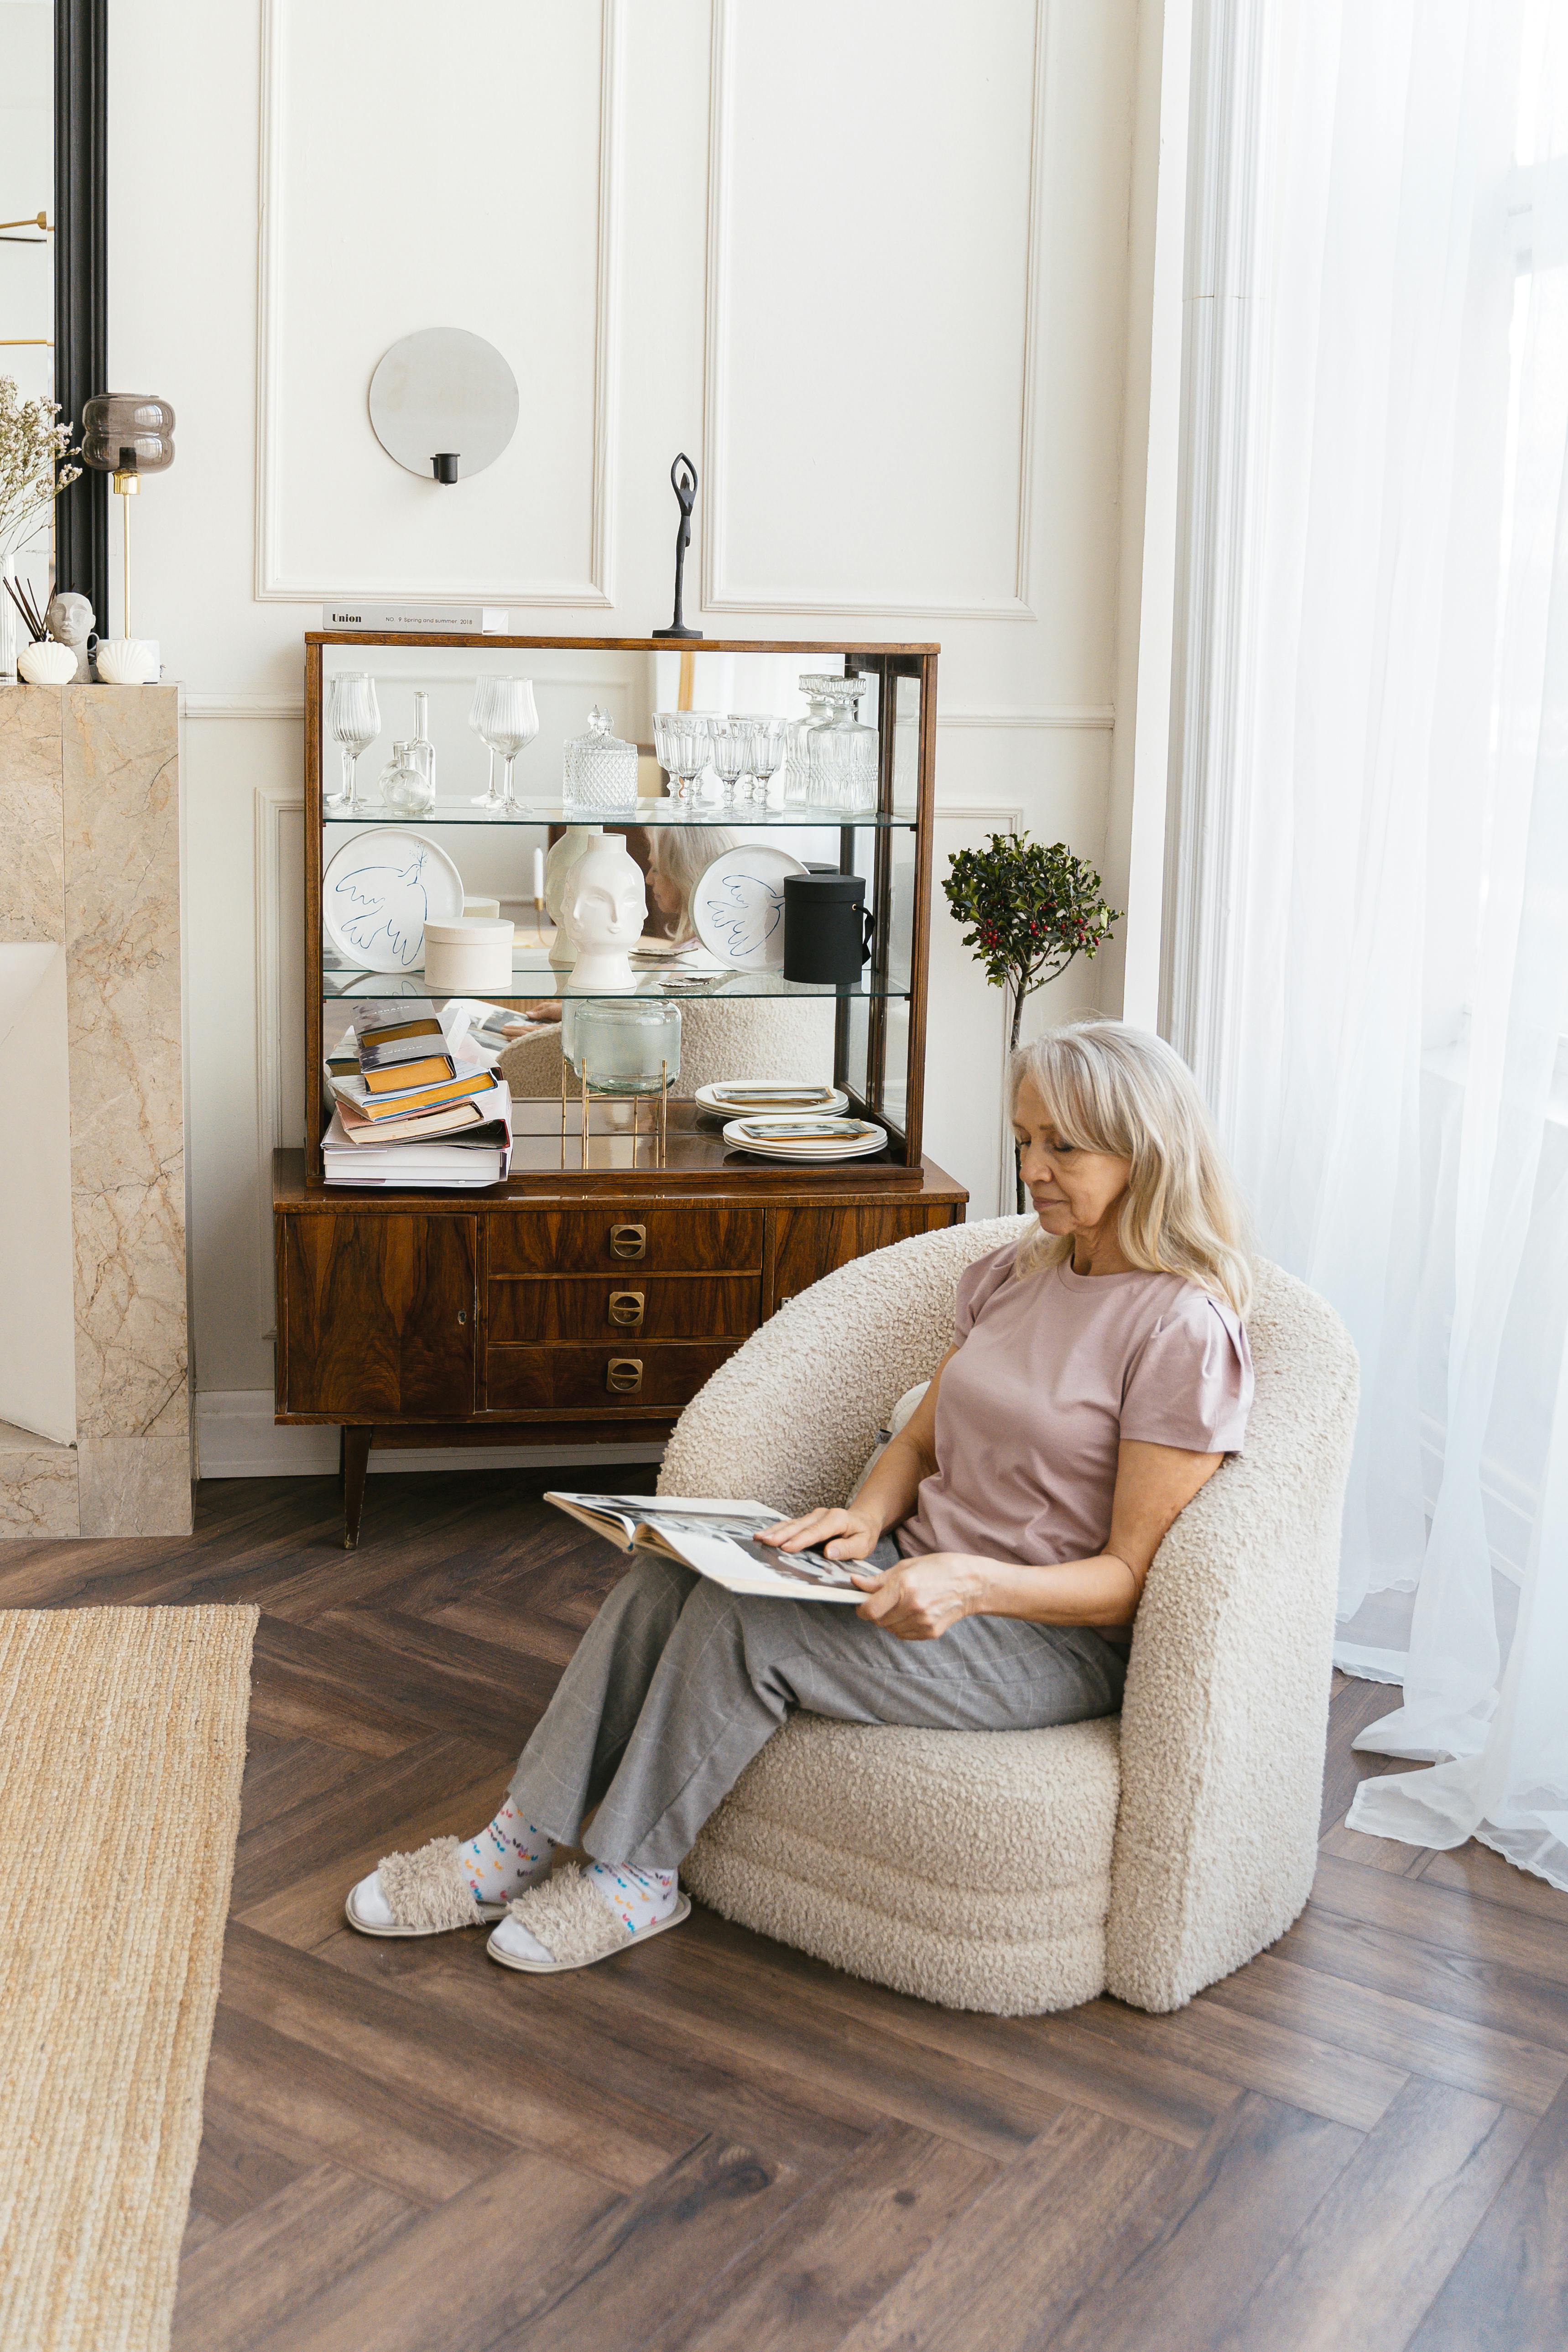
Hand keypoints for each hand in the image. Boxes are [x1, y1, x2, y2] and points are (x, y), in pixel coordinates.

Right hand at [756, 1504, 882, 1561]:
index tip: (786, 1547)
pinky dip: (777, 1530)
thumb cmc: (863, 1535)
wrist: (863, 1521)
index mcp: (837, 1520)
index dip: (801, 1540)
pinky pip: (791, 1525)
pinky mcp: (807, 1521)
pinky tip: (764, 1534)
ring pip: (792, 1524)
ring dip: (775, 1531)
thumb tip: (828, 1552)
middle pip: (800, 1525)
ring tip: (759, 1538)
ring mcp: (813, 1516)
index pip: (817, 1531)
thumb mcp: (863, 1545)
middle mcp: (822, 1515)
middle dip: (782, 1534)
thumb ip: (847, 1549)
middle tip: (765, 1542)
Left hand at [850, 1554, 985, 1641]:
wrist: (972, 1584)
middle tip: (884, 1601)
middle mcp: (912, 1606)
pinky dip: (902, 1626)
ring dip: (889, 1620)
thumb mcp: (907, 1565)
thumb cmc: (940, 1568)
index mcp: (904, 1586)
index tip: (863, 1604)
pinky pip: (904, 1635)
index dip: (862, 1609)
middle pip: (878, 1621)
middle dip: (876, 1613)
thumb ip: (879, 1579)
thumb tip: (856, 1583)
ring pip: (890, 1629)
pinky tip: (913, 1613)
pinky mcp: (930, 1633)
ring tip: (902, 1605)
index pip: (870, 1609)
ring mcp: (922, 1622)